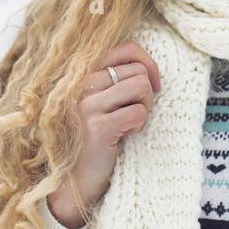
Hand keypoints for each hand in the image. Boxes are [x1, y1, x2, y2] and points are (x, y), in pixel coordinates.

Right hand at [47, 41, 160, 228]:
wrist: (75, 181)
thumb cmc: (95, 138)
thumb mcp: (103, 101)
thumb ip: (117, 78)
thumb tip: (150, 67)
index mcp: (82, 72)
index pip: (126, 47)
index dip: (147, 62)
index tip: (152, 83)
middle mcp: (80, 83)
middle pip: (138, 70)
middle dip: (147, 92)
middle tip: (134, 114)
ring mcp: (86, 104)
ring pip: (141, 87)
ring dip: (144, 108)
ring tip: (129, 124)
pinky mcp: (97, 126)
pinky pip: (139, 112)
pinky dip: (139, 125)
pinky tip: (124, 136)